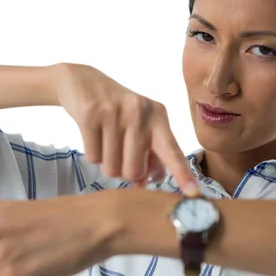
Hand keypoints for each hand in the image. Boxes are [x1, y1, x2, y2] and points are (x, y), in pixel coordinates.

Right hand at [55, 63, 199, 194]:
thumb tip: (146, 182)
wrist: (81, 81)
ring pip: (112, 168)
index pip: (172, 151)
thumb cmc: (115, 110)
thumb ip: (149, 152)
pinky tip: (92, 133)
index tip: (194, 194)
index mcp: (158, 116)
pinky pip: (93, 157)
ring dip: (106, 162)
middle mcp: (140, 112)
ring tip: (105, 138)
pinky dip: (91, 153)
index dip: (183, 174)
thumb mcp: (138, 125)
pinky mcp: (91, 114)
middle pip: (134, 171)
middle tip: (118, 150)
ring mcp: (115, 112)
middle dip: (124, 170)